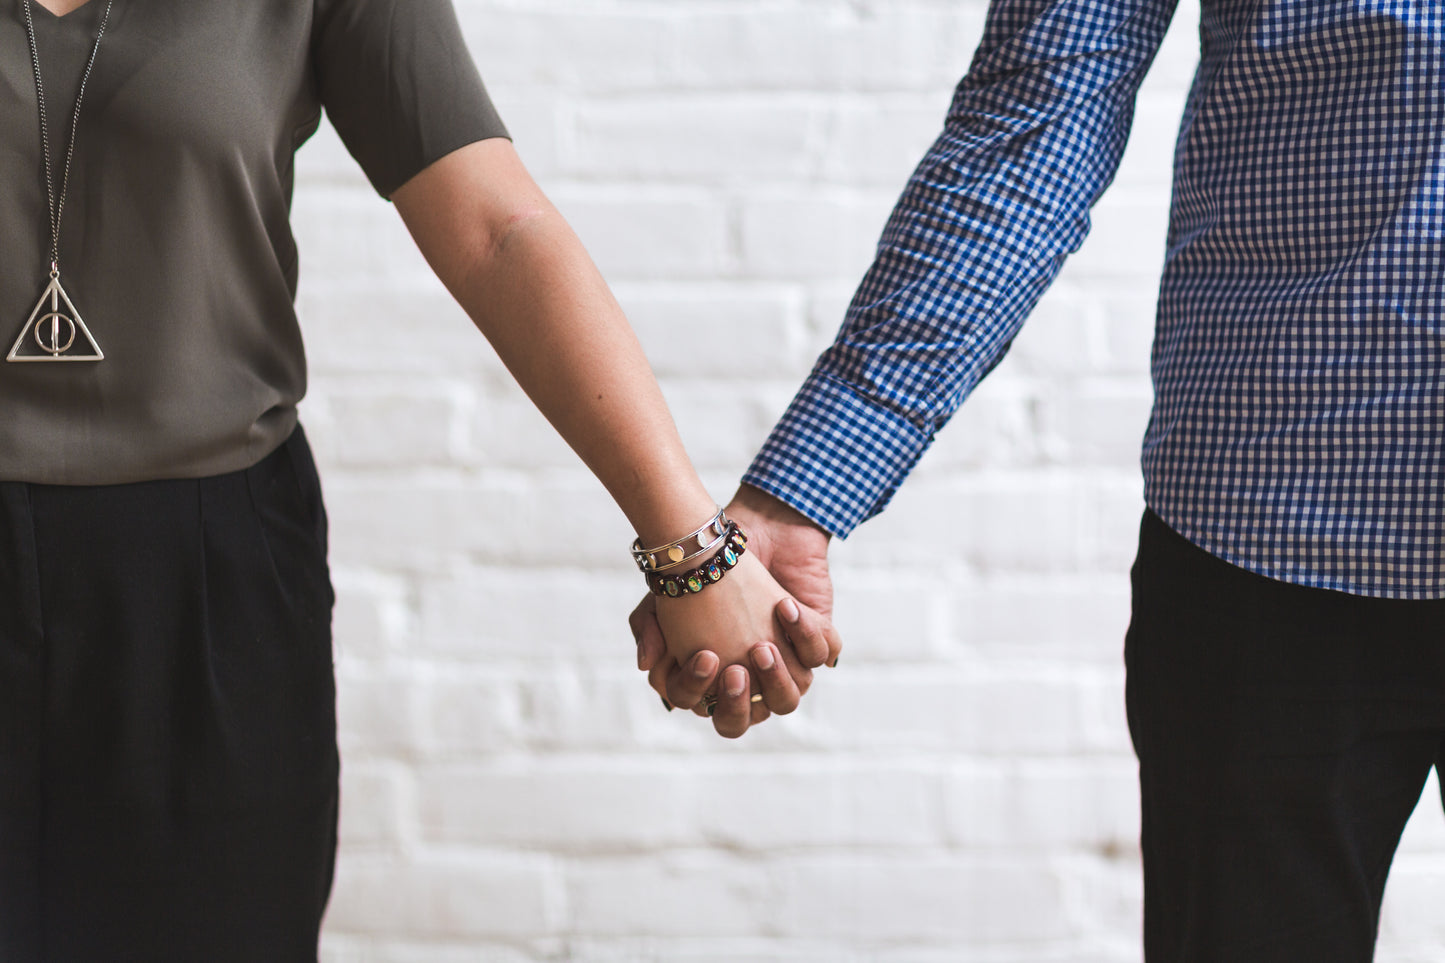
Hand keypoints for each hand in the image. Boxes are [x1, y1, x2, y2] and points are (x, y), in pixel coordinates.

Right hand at [630, 484, 841, 736]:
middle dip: (741, 703)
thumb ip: (648, 628)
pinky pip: (821, 655)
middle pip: (748, 718)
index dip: (705, 694)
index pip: (710, 709)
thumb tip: (645, 666)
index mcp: (716, 677)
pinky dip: (806, 637)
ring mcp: (787, 662)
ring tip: (762, 646)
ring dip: (777, 679)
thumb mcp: (666, 595)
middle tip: (737, 671)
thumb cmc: (707, 564)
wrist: (753, 523)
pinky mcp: (816, 638)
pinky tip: (786, 608)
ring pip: (789, 698)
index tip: (706, 657)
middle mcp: (752, 677)